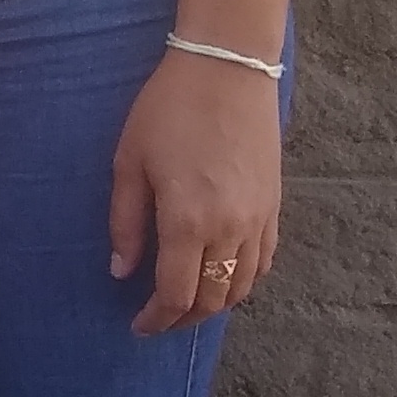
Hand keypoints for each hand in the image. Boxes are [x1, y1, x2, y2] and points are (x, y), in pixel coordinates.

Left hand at [108, 51, 282, 336]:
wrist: (227, 69)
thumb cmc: (169, 110)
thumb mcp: (130, 162)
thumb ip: (126, 223)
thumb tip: (121, 272)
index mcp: (188, 221)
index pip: (176, 295)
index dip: (156, 319)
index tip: (138, 326)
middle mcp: (230, 228)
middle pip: (213, 299)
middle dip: (184, 318)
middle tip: (159, 319)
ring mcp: (258, 219)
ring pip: (242, 285)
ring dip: (215, 303)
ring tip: (188, 302)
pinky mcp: (275, 205)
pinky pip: (265, 261)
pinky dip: (244, 279)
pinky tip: (224, 277)